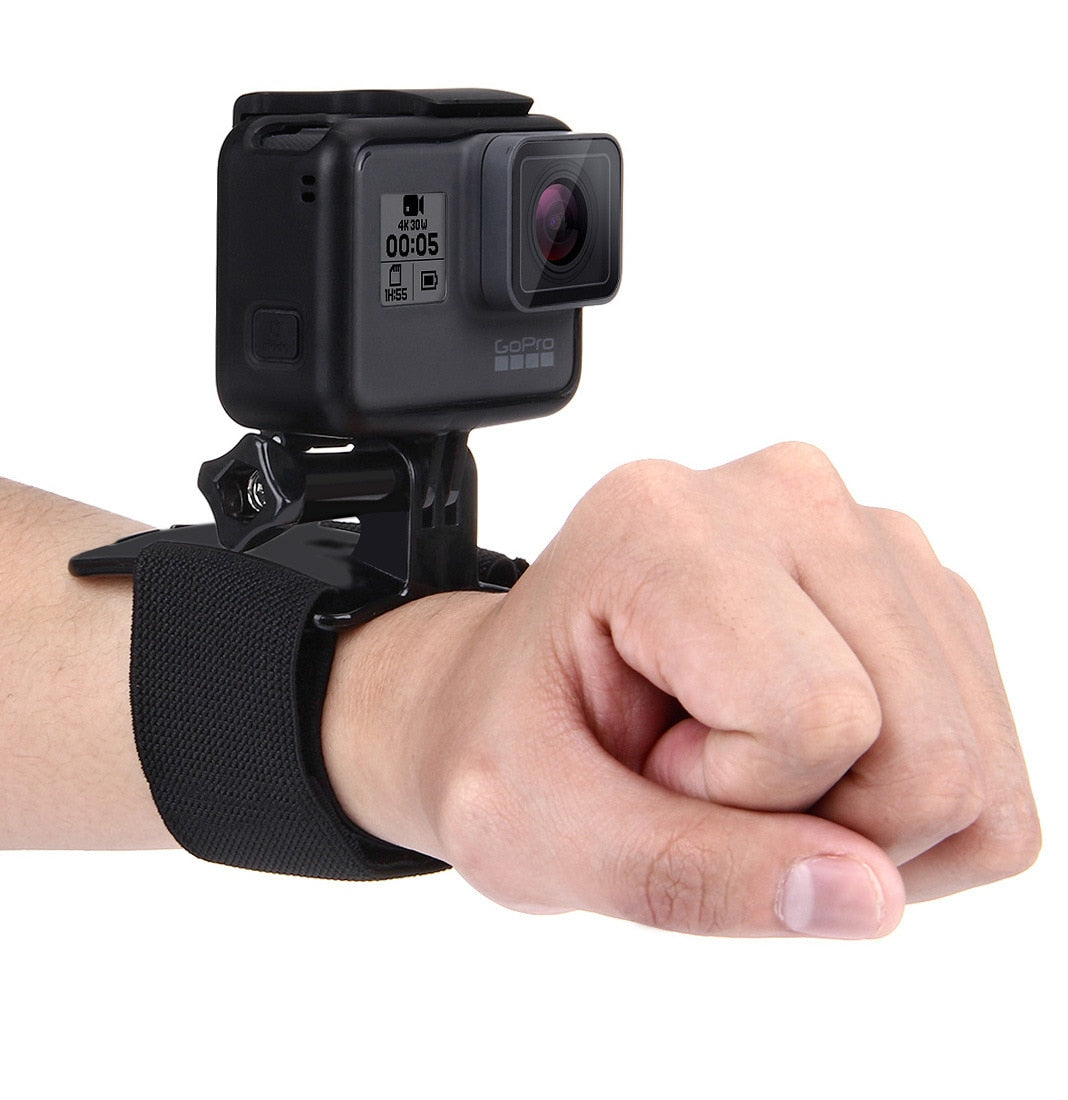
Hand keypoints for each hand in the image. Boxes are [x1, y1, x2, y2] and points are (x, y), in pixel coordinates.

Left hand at [323, 443, 1039, 937]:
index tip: (648, 764)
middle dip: (810, 822)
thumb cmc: (511, 745)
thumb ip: (690, 875)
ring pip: (972, 767)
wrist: (523, 700)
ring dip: (856, 820)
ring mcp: (873, 538)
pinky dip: (904, 816)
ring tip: (738, 762)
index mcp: (664, 526)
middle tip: (694, 775)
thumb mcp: (538, 830)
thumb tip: (871, 895)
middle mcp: (789, 496)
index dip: (730, 799)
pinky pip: (992, 772)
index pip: (814, 718)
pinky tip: (802, 766)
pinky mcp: (923, 595)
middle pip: (925, 753)